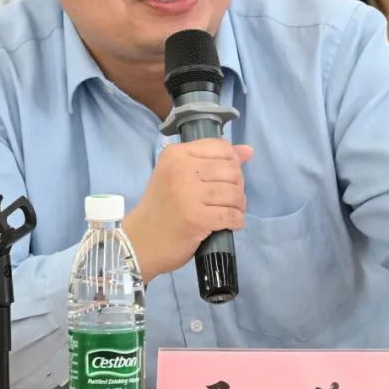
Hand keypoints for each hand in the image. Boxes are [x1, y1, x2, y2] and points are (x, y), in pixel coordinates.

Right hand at [123, 138, 253, 282]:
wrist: (139, 241)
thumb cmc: (160, 208)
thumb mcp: (178, 175)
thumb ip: (211, 160)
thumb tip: (248, 151)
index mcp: (176, 154)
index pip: (221, 147)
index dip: (233, 162)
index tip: (226, 178)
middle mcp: (181, 169)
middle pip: (231, 170)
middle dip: (238, 186)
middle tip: (229, 199)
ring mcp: (188, 194)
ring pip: (234, 193)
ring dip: (239, 205)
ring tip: (230, 211)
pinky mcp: (196, 218)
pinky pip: (231, 215)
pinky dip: (237, 220)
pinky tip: (231, 223)